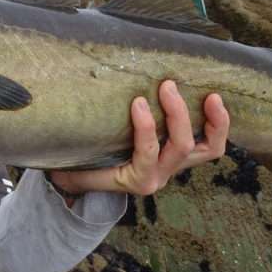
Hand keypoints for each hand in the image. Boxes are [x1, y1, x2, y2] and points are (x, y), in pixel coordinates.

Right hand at [48, 80, 228, 199]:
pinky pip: (211, 145)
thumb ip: (70, 161)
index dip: (146, 129)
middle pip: (181, 147)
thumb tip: (54, 137)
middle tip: (167, 85)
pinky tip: (216, 102)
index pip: (147, 155)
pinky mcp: (185, 156)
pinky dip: (217, 125)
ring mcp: (176, 166)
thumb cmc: (80, 170)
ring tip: (212, 96)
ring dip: (213, 123)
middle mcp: (160, 175)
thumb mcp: (72, 170)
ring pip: (207, 149)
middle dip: (178, 115)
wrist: (91, 186)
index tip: (138, 101)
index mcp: (136, 180)